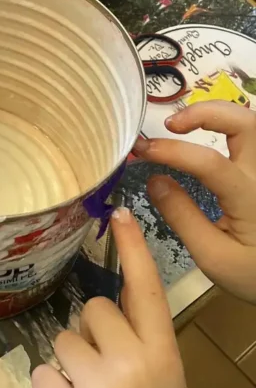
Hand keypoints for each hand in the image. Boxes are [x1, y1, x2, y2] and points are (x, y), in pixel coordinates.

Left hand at [33, 209, 189, 387]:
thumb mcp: (163, 381)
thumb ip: (138, 342)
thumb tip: (98, 307)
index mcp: (163, 353)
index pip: (146, 290)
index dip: (132, 250)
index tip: (118, 213)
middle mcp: (134, 363)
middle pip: (91, 310)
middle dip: (90, 334)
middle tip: (103, 373)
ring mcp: (99, 387)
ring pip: (62, 339)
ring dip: (68, 364)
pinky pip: (42, 372)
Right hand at [134, 101, 255, 302]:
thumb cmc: (253, 274)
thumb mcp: (213, 258)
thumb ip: (183, 218)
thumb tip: (154, 180)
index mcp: (250, 200)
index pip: (210, 163)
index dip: (173, 151)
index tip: (143, 150)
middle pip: (245, 123)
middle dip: (204, 113)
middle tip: (170, 125)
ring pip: (250, 122)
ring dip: (215, 114)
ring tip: (182, 125)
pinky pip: (249, 138)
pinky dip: (225, 125)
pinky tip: (204, 134)